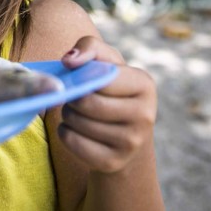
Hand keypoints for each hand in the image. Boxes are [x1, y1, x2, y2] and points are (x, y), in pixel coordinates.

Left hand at [57, 36, 156, 173]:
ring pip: (77, 122)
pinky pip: (72, 142)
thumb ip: (89, 47)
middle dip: (72, 97)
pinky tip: (75, 130)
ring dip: (67, 114)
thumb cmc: (111, 91)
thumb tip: (70, 60)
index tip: (80, 76)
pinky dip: (65, 133)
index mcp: (145, 84)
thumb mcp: (106, 62)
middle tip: (75, 97)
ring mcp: (132, 143)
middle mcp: (145, 115)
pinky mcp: (114, 163)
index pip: (102, 76)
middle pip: (87, 102)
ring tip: (77, 112)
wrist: (125, 136)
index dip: (83, 75)